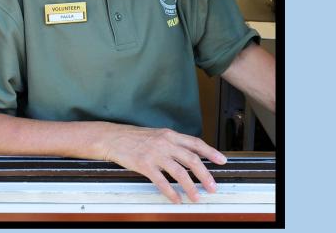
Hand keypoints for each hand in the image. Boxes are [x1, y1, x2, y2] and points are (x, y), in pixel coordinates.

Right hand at [100, 125, 227, 203]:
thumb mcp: (157, 135)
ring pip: (180, 172)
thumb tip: (189, 154)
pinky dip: (171, 192)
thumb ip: (173, 143)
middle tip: (212, 187)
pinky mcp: (144, 165)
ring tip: (196, 197)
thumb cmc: (134, 137)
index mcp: (170, 135)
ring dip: (191, 187)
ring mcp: (155, 154)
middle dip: (205, 175)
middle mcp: (165, 143)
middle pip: (192, 160)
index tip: (222, 161)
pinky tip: (176, 199)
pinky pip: (162, 182)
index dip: (210, 153)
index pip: (196, 143)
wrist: (113, 138)